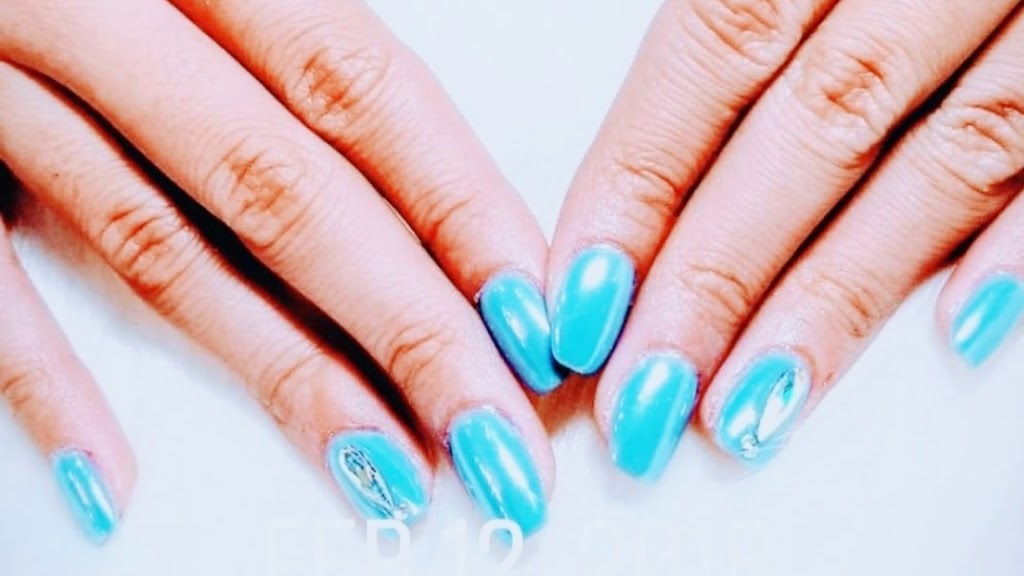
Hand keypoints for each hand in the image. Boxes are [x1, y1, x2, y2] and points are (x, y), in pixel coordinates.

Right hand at [0, 0, 555, 541]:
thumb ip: (279, 46)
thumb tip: (406, 180)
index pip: (363, 91)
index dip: (459, 209)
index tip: (537, 318)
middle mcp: (97, 11)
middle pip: (288, 190)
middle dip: (408, 323)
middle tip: (498, 432)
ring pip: (162, 249)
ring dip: (283, 373)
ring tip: (383, 469)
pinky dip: (43, 382)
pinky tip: (116, 473)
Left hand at [549, 0, 1023, 477]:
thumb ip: (752, 10)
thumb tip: (672, 148)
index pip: (712, 54)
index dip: (638, 184)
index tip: (579, 300)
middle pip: (809, 131)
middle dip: (716, 276)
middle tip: (643, 399)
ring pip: (938, 165)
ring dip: (835, 298)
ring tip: (751, 409)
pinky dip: (1022, 242)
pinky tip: (961, 330)